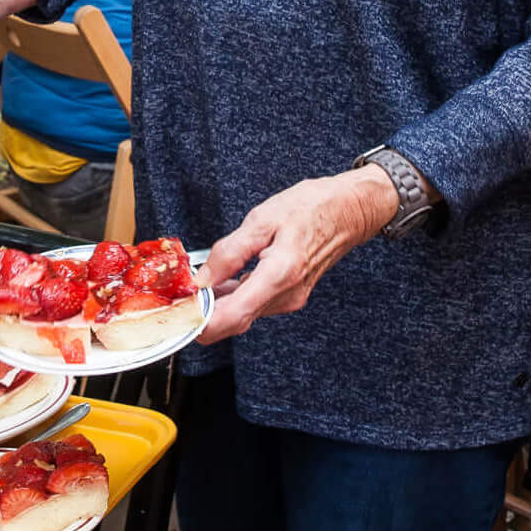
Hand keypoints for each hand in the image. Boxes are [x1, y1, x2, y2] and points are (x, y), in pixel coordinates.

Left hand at [194, 167, 397, 341]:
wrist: (350, 209)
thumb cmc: (313, 207)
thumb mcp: (263, 219)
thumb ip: (230, 252)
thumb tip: (202, 279)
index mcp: (279, 274)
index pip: (232, 318)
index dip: (200, 323)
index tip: (180, 313)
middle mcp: (286, 295)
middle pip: (234, 321)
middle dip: (204, 313)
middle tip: (181, 294)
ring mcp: (290, 298)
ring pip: (244, 314)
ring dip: (219, 304)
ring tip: (201, 282)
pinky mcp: (291, 295)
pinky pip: (255, 304)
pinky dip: (235, 297)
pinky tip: (224, 280)